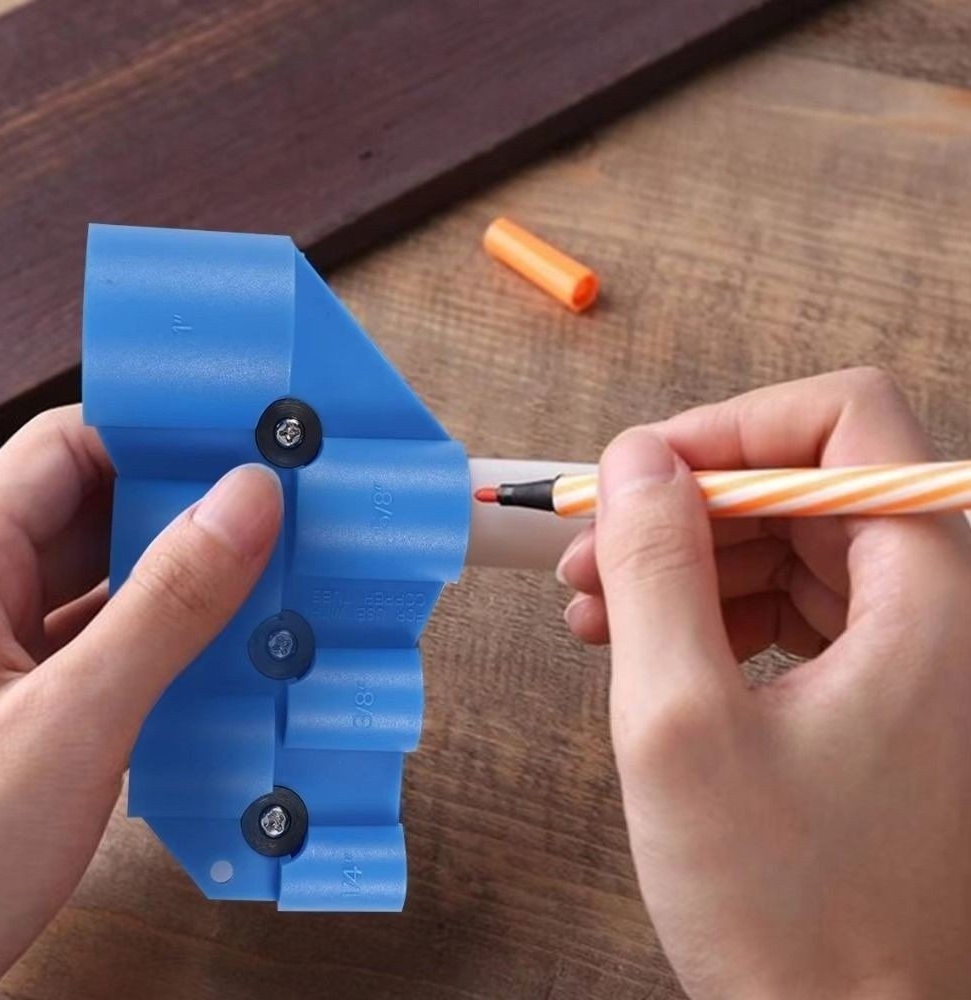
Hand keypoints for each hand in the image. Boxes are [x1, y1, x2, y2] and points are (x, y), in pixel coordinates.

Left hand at [0, 407, 280, 996]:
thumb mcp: (70, 720)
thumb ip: (164, 607)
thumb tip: (245, 504)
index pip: (67, 446)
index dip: (154, 431)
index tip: (243, 437)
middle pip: (99, 508)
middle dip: (189, 506)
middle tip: (278, 507)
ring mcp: (7, 650)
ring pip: (113, 577)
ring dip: (189, 578)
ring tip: (271, 570)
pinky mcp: (35, 700)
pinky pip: (116, 638)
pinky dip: (173, 638)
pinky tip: (230, 648)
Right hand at [557, 369, 970, 997]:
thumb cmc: (787, 907)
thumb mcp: (682, 725)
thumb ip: (655, 573)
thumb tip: (635, 460)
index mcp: (927, 593)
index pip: (846, 420)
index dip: (734, 427)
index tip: (643, 474)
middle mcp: (933, 603)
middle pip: (799, 482)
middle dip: (684, 505)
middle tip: (589, 551)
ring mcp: (905, 645)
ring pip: (781, 541)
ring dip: (681, 560)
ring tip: (593, 609)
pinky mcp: (869, 683)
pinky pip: (782, 602)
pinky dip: (705, 609)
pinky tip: (639, 645)